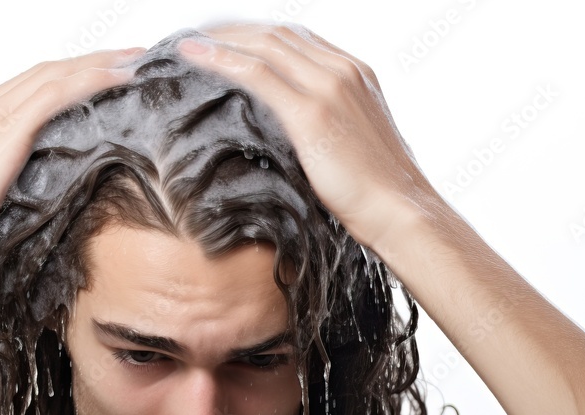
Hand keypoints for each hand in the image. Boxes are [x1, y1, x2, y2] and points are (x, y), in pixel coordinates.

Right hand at [0, 48, 144, 284]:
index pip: (35, 86)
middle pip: (49, 71)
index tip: (109, 75)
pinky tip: (119, 79)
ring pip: (55, 74)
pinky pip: (55, 94)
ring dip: (99, 63)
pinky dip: (90, 81)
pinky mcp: (3, 132)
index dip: (74, 75)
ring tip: (136, 61)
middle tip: (133, 57)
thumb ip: (12, 181)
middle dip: (92, 61)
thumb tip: (47, 190)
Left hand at [177, 23, 449, 249]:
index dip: (253, 37)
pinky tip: (192, 57)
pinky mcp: (313, 112)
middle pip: (275, 34)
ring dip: (219, 40)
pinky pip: (257, 73)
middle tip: (193, 39)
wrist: (400, 212)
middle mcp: (343, 70)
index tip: (220, 44)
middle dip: (230, 32)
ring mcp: (330, 86)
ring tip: (184, 45)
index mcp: (354, 73)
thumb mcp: (351, 146)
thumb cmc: (376, 194)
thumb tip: (293, 140)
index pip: (294, 39)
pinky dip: (220, 59)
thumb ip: (326, 128)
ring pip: (263, 45)